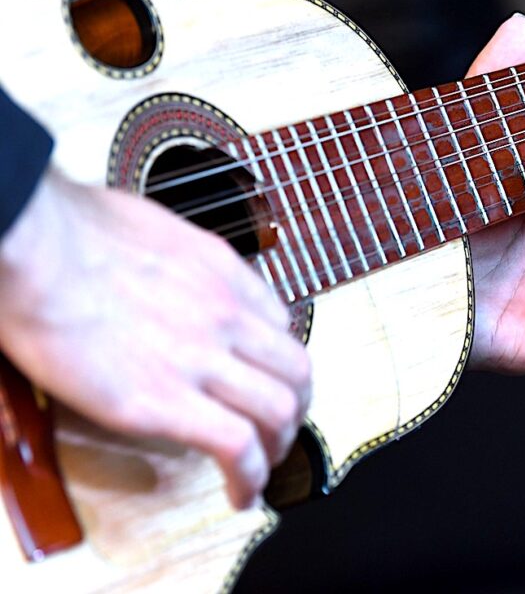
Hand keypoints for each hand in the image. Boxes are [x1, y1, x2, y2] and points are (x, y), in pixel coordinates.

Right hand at [0, 169, 310, 508]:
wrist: (34, 246)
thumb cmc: (67, 228)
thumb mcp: (147, 226)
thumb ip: (172, 257)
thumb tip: (160, 269)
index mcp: (220, 272)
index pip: (279, 323)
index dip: (276, 361)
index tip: (263, 380)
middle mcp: (226, 314)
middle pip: (295, 371)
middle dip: (294, 408)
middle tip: (277, 432)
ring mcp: (202, 359)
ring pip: (279, 411)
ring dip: (278, 448)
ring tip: (261, 470)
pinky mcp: (165, 401)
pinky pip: (236, 446)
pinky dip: (250, 477)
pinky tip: (240, 493)